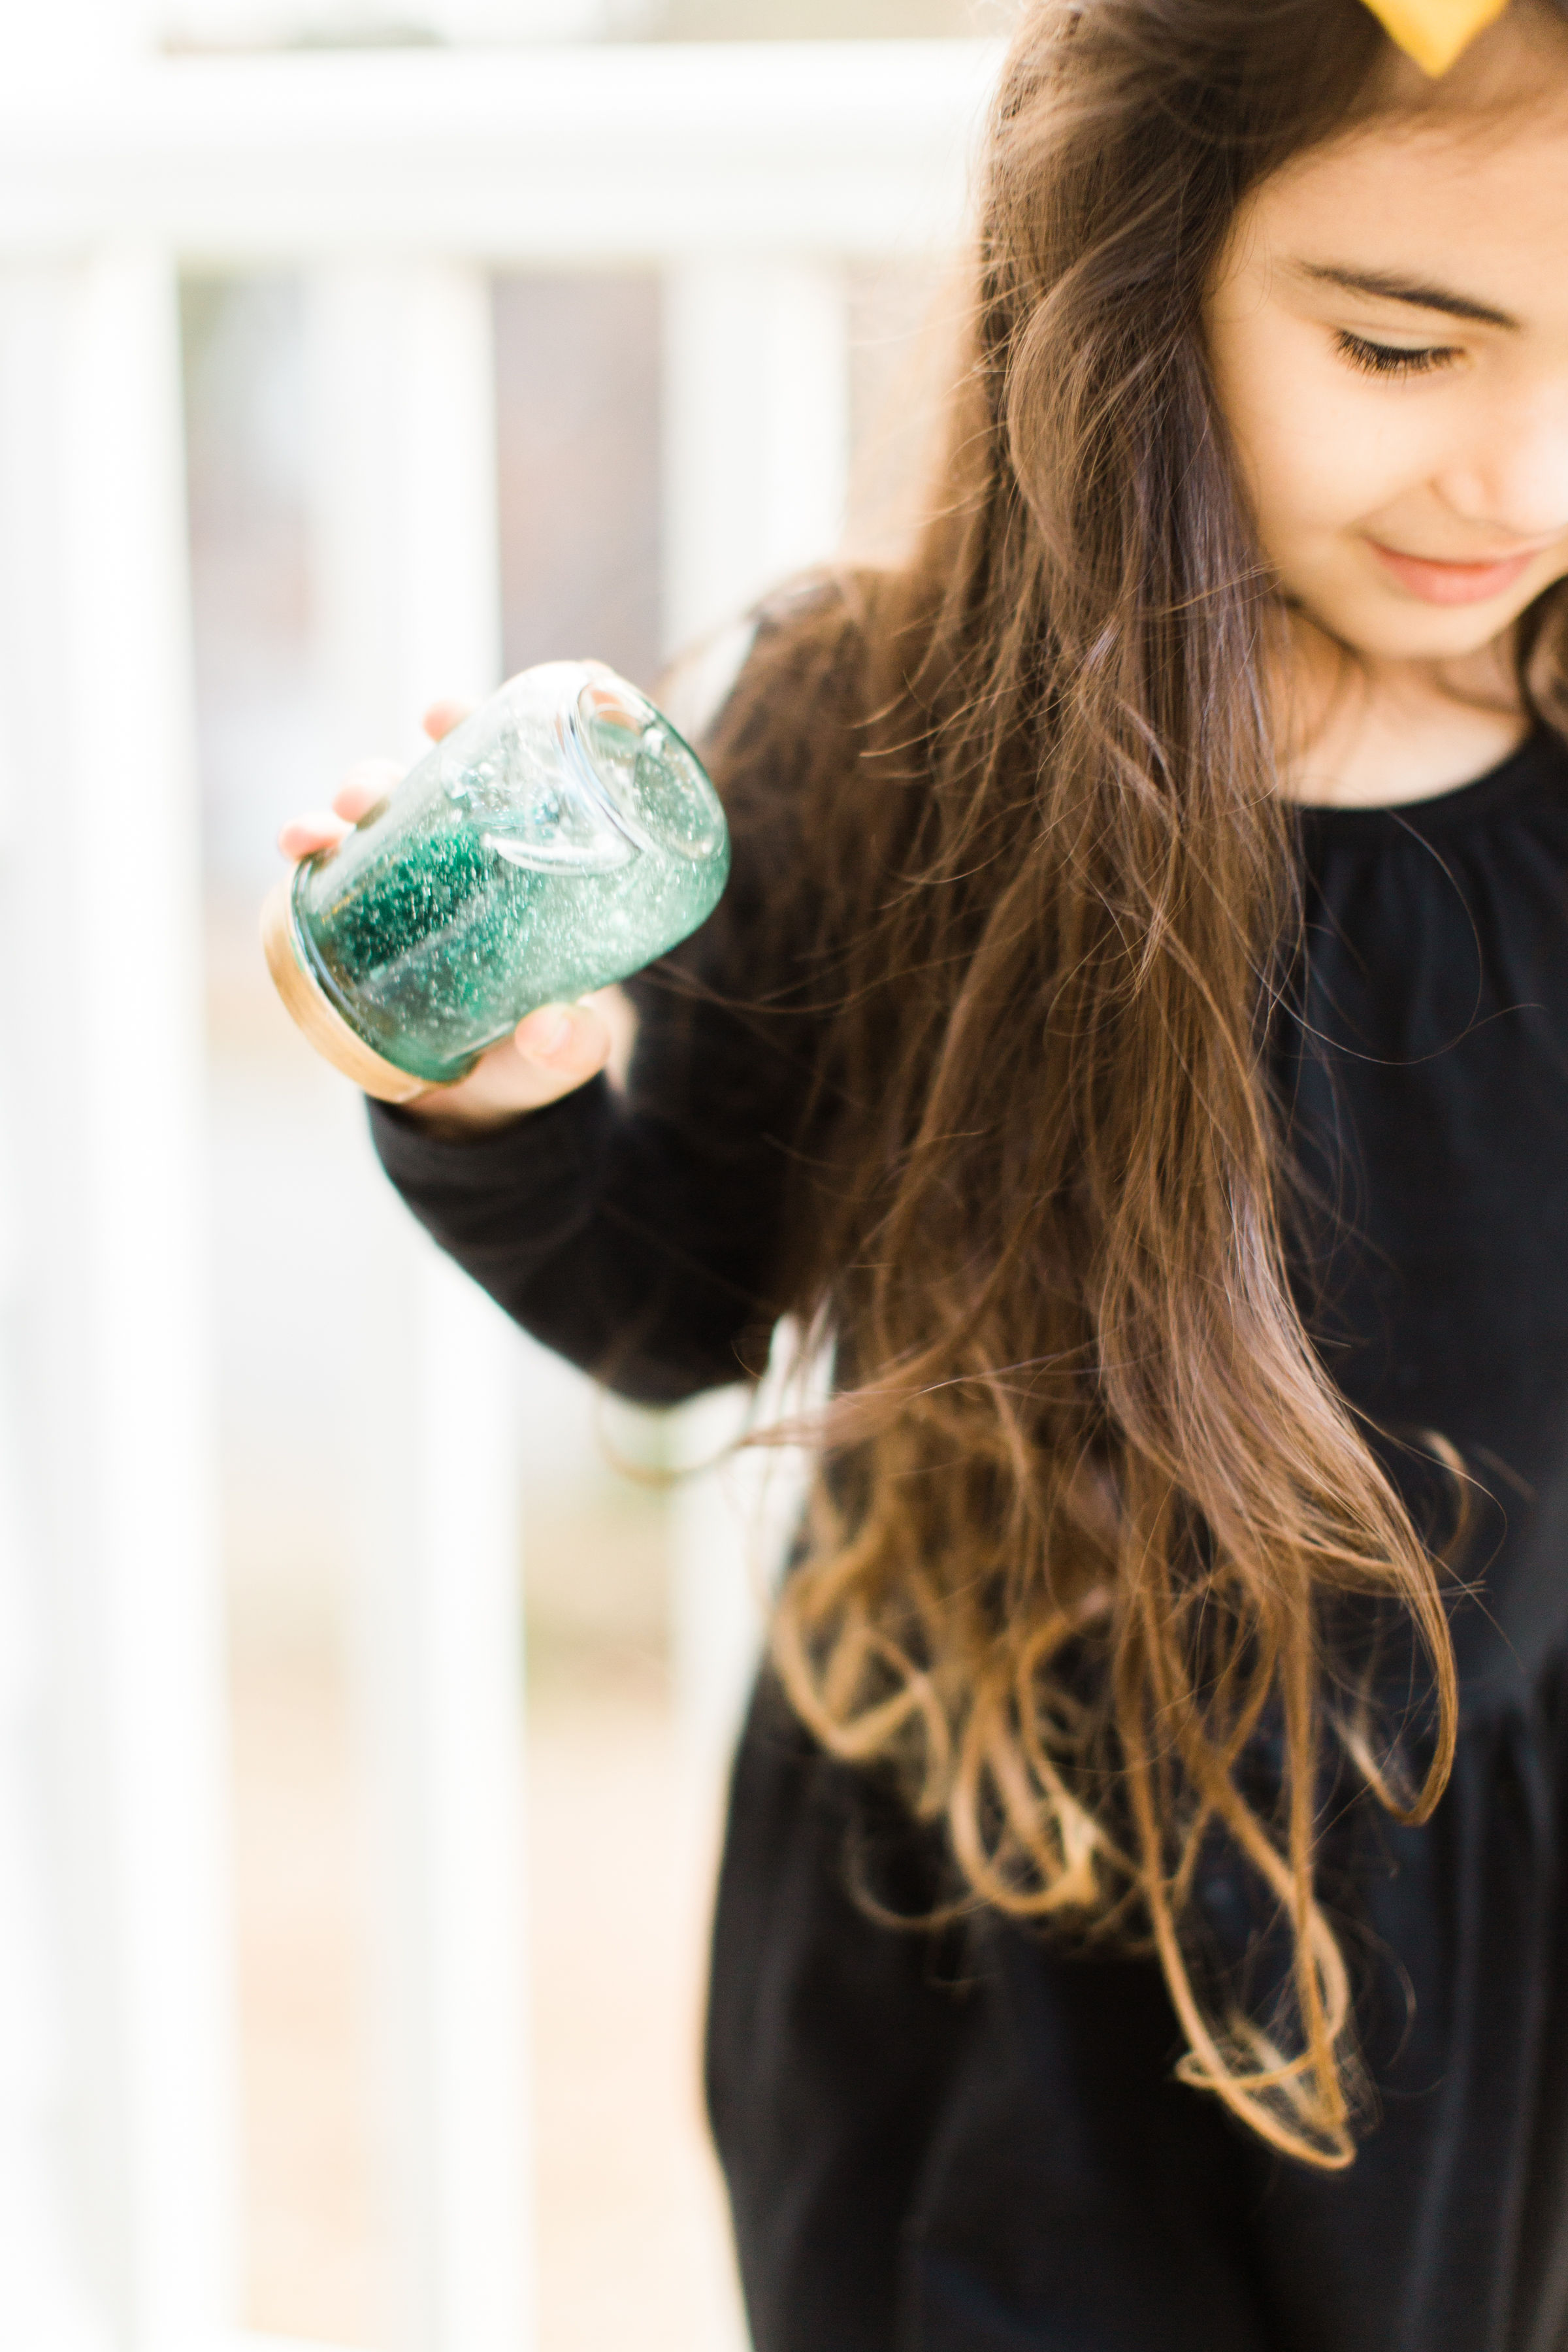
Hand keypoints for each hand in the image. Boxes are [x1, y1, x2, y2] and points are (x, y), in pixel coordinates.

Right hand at [277, 697, 614, 1136]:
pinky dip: (314, 843)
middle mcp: (478, 855)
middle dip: (436, 742)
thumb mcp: (561, 1053)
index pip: (540, 774)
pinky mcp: (368, 907)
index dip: (527, 721)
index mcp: (543, 867)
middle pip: (458, 774)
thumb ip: (570, 1047)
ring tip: (344, 808)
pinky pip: (336, 862)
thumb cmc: (536, 1054)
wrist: (475, 1101)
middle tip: (427, 729)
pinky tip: (299, 846)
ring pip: (389, 809)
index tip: (534, 689)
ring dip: (361, 791)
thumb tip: (553, 1031)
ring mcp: (418, 877)